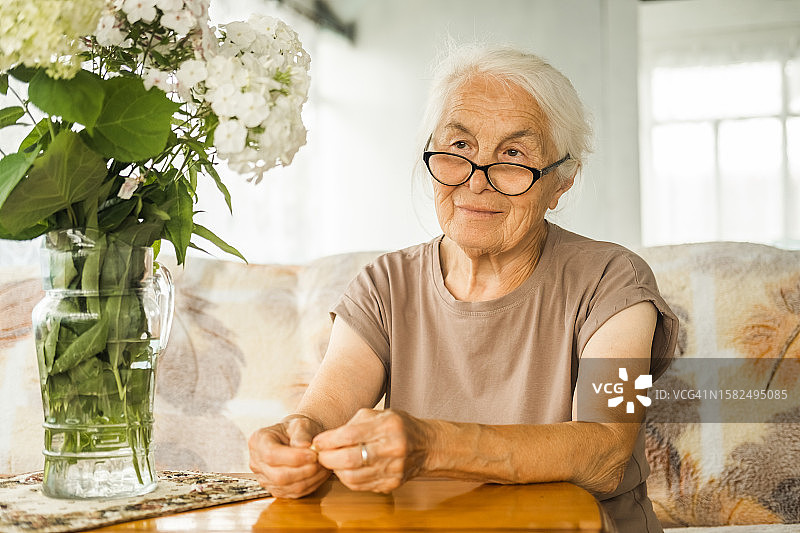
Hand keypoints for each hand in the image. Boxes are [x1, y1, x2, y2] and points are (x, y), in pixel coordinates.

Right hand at [249, 415, 330, 497]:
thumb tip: (304, 446)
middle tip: (320, 461)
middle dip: (304, 471)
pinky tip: (319, 473)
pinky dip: (310, 485)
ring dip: (309, 479)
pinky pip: (293, 493)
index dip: (294, 457)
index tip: (313, 454)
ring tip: (322, 466)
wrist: (297, 438)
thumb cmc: (297, 429)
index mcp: (258, 441)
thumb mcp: (300, 423)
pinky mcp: (276, 490)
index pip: (271, 455)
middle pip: (278, 476)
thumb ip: (301, 433)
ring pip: (287, 487)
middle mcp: (257, 462)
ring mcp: (265, 479)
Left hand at [311, 408, 430, 492]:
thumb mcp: (378, 415)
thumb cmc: (398, 426)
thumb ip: (353, 424)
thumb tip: (325, 440)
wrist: (426, 446)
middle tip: (320, 454)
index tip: (317, 442)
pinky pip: (361, 486)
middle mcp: (392, 448)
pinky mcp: (392, 484)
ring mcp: (393, 469)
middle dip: (328, 458)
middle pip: (349, 459)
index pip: (350, 435)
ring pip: (352, 476)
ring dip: (336, 470)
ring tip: (333, 462)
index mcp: (388, 426)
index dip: (328, 440)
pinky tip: (346, 470)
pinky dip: (347, 479)